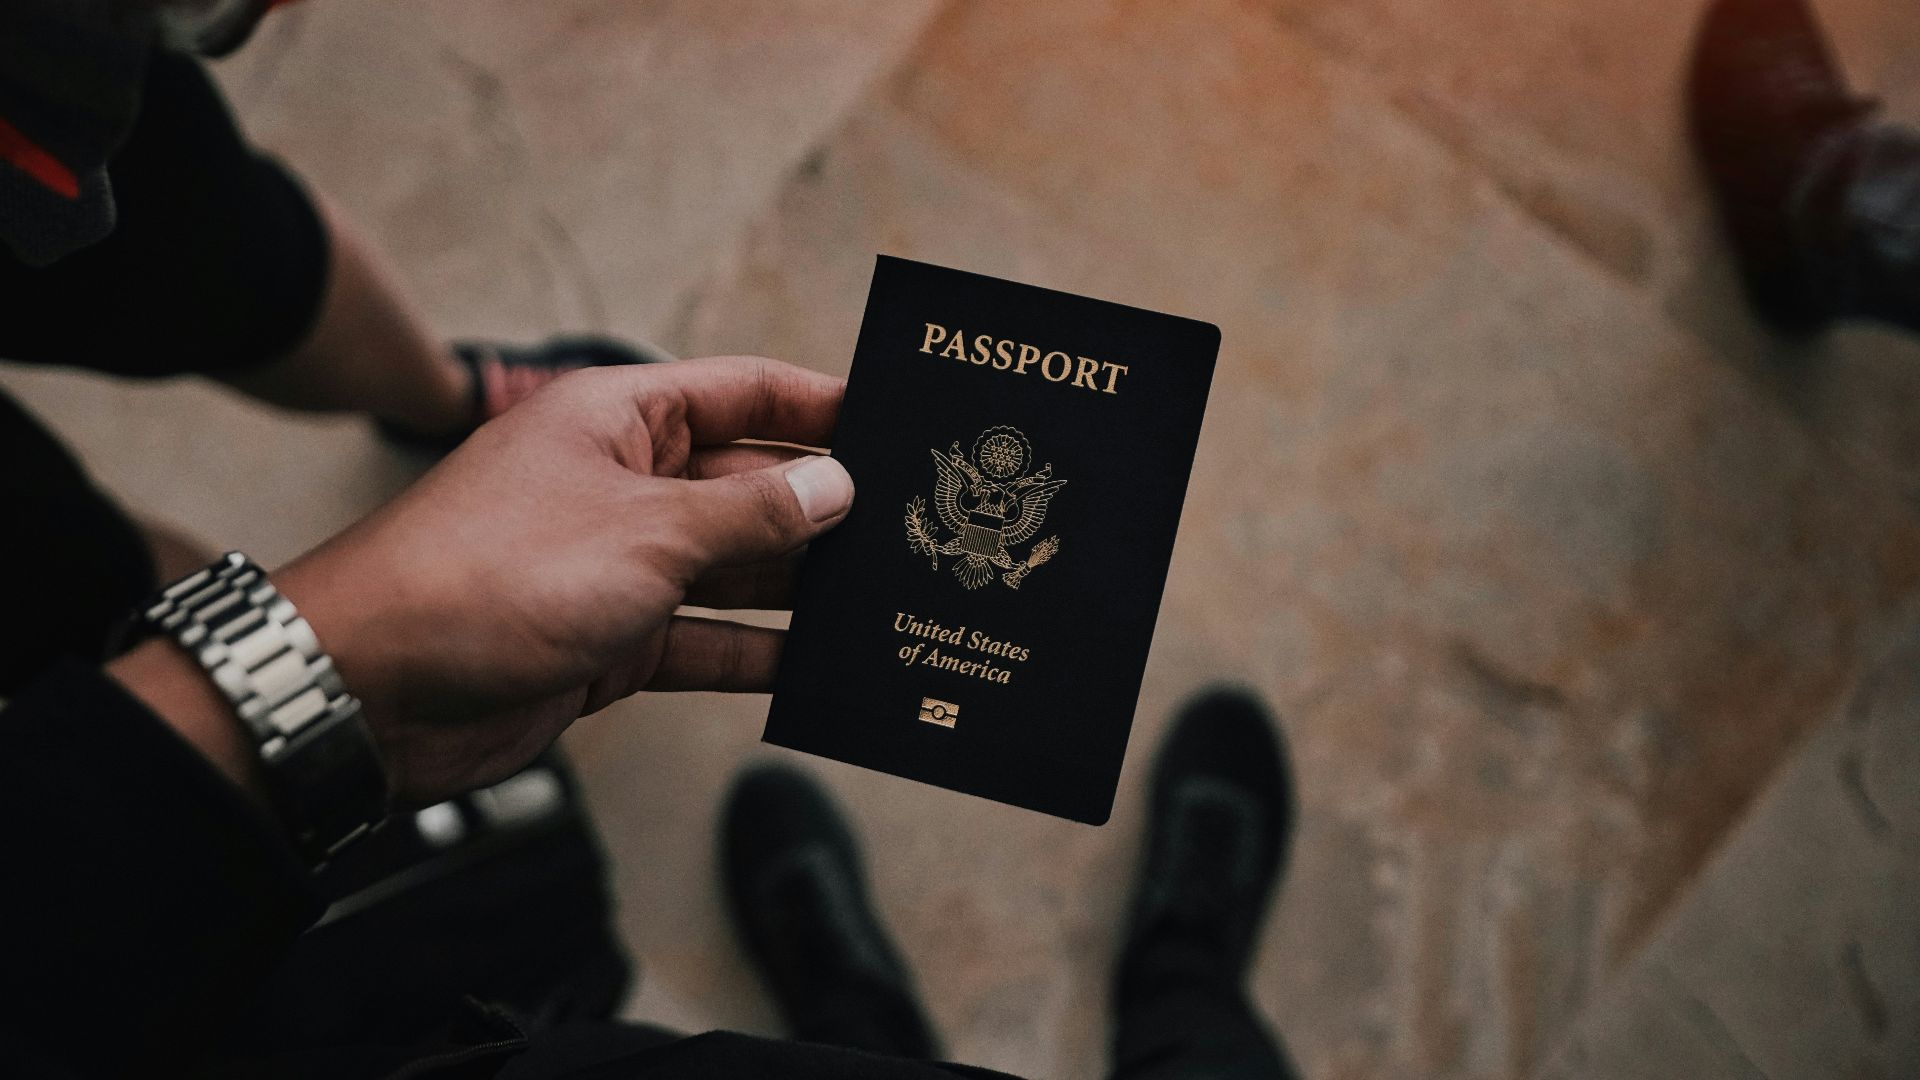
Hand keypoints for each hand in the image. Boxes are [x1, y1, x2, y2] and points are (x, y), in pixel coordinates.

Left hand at [272, 356, 852, 803]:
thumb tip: (835, 485)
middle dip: (823, 507)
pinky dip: (754, 654)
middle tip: (912, 528)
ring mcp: (615, 564)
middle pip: (748, 483)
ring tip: (883, 600)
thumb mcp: (645, 532)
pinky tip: (815, 665)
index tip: (897, 423)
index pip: (745, 393)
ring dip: (799, 586)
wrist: (371, 688)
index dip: (821, 405)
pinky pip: (703, 639)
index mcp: (622, 420)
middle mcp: (622, 484)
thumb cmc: (488, 577)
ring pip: (732, 567)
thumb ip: (751, 511)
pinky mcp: (607, 640)